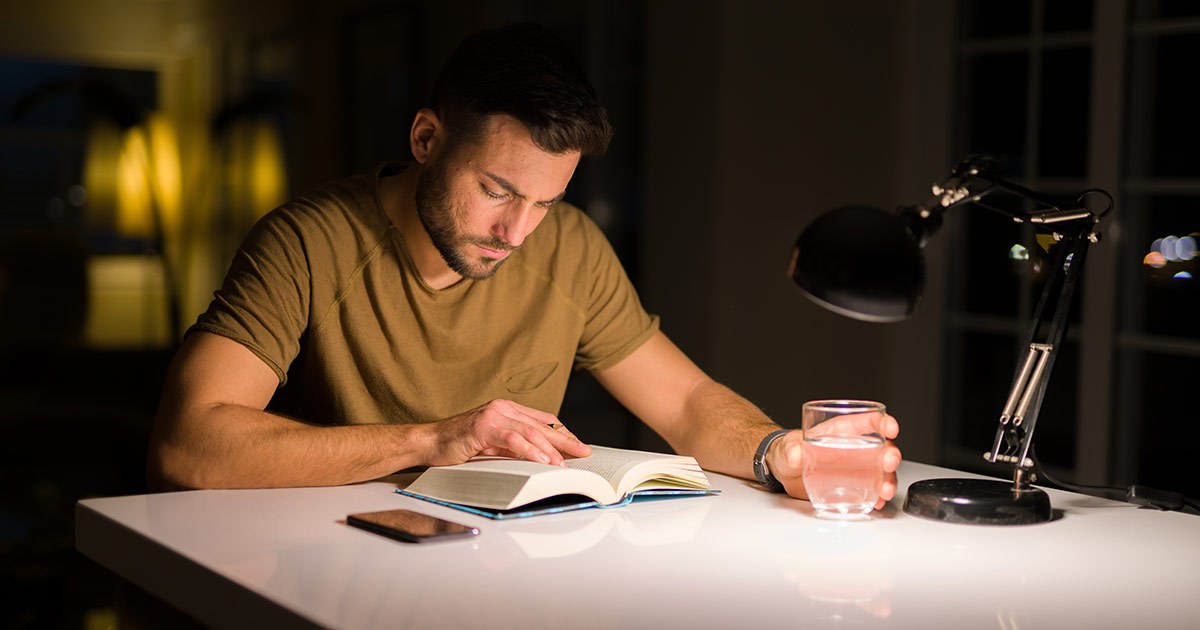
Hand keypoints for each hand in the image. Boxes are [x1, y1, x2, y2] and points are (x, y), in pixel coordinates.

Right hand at [425, 399, 591, 466]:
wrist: (429, 442)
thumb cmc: (458, 444)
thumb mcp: (492, 444)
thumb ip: (513, 445)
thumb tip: (539, 457)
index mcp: (506, 409)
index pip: (542, 420)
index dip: (563, 433)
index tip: (579, 446)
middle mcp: (502, 408)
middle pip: (542, 425)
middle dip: (566, 441)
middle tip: (583, 453)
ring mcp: (493, 415)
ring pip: (530, 431)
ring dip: (550, 450)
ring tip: (563, 465)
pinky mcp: (483, 427)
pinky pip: (512, 440)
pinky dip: (530, 451)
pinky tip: (541, 461)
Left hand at [766, 415, 901, 509]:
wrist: (786, 472)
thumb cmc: (790, 450)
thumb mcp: (787, 446)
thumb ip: (791, 448)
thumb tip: (796, 454)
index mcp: (842, 430)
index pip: (868, 421)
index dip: (883, 422)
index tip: (891, 428)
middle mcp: (855, 448)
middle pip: (882, 447)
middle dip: (890, 455)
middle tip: (889, 463)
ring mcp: (857, 468)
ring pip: (882, 472)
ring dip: (888, 481)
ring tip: (885, 490)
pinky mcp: (854, 486)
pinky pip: (872, 491)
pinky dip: (877, 497)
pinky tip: (877, 502)